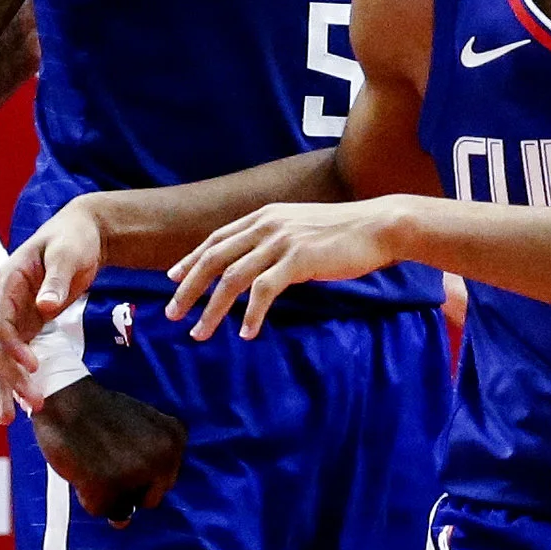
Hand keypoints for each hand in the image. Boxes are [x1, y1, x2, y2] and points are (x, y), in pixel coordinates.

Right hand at [0, 199, 107, 421]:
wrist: (85, 233)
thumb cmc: (74, 238)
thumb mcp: (67, 253)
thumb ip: (56, 280)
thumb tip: (45, 307)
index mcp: (7, 281)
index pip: (0, 322)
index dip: (13, 347)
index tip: (33, 366)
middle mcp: (5, 301)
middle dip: (10, 377)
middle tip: (34, 403)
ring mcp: (16, 314)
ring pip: (4, 357)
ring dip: (9, 385)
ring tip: (10, 420)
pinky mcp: (30, 323)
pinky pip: (19, 355)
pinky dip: (19, 377)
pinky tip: (24, 404)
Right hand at [33, 378, 185, 523]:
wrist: (65, 396)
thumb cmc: (99, 411)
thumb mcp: (139, 429)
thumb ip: (144, 471)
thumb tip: (123, 523)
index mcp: (175, 438)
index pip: (165, 480)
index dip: (142, 471)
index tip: (124, 451)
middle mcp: (163, 457)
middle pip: (149, 498)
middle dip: (129, 486)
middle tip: (107, 456)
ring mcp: (136, 474)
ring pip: (124, 507)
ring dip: (108, 492)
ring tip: (95, 459)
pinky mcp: (106, 488)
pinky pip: (99, 509)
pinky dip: (87, 495)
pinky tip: (83, 467)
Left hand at [164, 199, 409, 339]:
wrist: (378, 226)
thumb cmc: (343, 231)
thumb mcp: (300, 228)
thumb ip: (276, 240)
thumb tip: (258, 265)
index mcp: (265, 216)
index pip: (217, 239)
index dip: (192, 260)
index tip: (173, 279)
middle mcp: (267, 225)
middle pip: (214, 258)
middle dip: (189, 288)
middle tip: (172, 313)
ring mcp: (281, 241)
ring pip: (232, 278)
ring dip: (212, 309)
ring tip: (200, 332)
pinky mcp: (298, 259)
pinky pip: (264, 291)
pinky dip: (251, 314)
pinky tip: (245, 333)